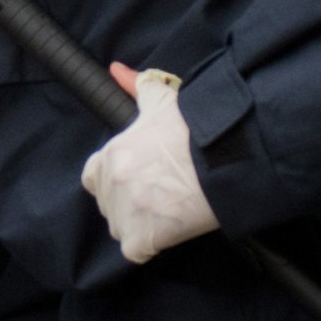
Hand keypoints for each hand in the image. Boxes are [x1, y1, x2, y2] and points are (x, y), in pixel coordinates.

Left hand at [81, 66, 218, 263]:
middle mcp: (111, 183)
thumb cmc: (195, 130)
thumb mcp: (162, 101)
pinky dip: (149, 246)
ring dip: (138, 226)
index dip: (113, 179)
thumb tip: (117, 69)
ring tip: (167, 214)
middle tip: (159, 198)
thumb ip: (136, 86)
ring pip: (120, 228)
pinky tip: (169, 232)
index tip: (138, 179)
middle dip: (128, 203)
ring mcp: (124, 212)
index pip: (94, 176)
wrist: (226, 160)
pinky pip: (134, 251)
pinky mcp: (143, 237)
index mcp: (110, 154)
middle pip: (108, 204)